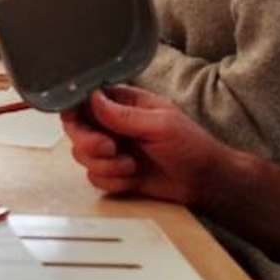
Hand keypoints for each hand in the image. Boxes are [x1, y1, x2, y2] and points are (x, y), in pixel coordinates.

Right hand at [60, 85, 223, 203]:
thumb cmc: (190, 145)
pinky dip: (112, 181)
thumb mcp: (160, 125)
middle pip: (75, 128)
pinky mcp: (114, 173)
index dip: (75, 110)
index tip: (80, 122)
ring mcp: (111, 150)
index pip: (84, 99)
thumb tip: (91, 97)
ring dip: (104, 165)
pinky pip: (94, 177)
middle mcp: (111, 124)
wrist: (204, 182)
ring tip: (131, 166)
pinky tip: (133, 179)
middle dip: (88, 142)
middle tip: (110, 149)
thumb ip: (124, 115)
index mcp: (123, 102)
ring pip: (81, 155)